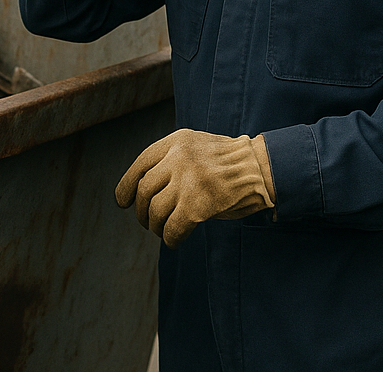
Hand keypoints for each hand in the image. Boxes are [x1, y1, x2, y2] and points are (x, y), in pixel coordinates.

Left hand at [115, 128, 274, 247]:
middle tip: (148, 222)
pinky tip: (175, 240)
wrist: (260, 168)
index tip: (122, 201)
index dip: (127, 185)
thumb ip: (172, 160)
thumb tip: (144, 190)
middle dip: (142, 211)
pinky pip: (172, 228)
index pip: (141, 163)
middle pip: (145, 190)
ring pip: (155, 211)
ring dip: (155, 227)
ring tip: (162, 231)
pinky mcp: (197, 205)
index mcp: (177, 141)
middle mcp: (179, 158)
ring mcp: (188, 181)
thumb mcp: (196, 147)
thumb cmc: (229, 162)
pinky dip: (170, 238)